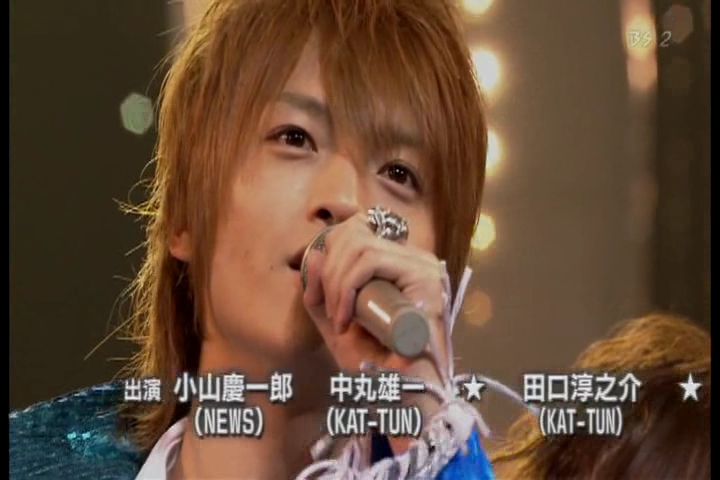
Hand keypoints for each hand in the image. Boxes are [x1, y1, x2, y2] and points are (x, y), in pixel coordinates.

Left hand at [302, 213, 449, 416]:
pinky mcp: (425, 280)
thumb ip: (320, 296)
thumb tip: (311, 254)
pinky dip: (346, 287)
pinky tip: (345, 319)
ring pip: (361, 245)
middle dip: (327, 270)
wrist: (405, 400)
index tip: (317, 295)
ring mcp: (423, 267)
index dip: (327, 254)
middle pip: (355, 232)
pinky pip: (371, 261)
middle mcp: (415, 259)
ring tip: (338, 319)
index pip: (357, 230)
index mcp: (397, 264)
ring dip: (336, 282)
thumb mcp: (336, 326)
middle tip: (328, 311)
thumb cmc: (375, 367)